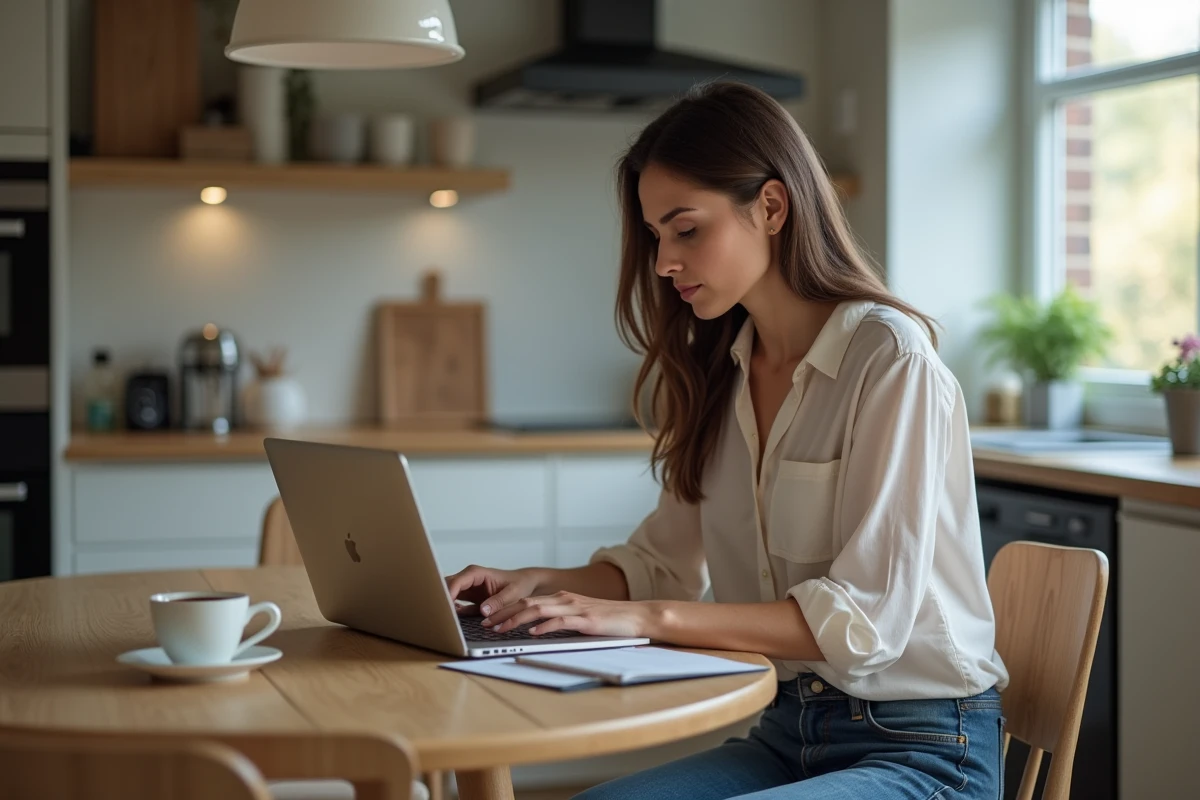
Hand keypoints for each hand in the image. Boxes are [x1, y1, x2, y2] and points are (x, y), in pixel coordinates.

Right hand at [444, 564, 541, 617]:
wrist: (525, 584)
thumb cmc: (519, 585)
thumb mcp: (513, 593)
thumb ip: (499, 601)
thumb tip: (483, 610)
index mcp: (477, 574)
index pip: (457, 582)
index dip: (448, 594)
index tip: (445, 608)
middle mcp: (468, 579)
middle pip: (447, 586)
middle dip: (441, 599)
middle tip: (439, 616)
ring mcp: (467, 588)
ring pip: (447, 595)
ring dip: (444, 606)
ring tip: (443, 621)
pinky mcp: (468, 598)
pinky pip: (453, 604)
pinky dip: (451, 611)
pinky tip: (452, 621)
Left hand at [483, 591, 654, 637]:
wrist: (637, 616)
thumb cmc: (610, 621)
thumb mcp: (580, 619)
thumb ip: (561, 621)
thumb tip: (538, 630)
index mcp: (563, 599)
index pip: (528, 601)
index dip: (506, 609)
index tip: (489, 618)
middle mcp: (566, 599)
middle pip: (527, 602)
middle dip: (503, 613)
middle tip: (485, 622)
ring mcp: (575, 608)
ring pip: (538, 609)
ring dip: (516, 619)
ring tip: (500, 628)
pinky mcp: (586, 619)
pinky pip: (560, 621)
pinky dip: (544, 626)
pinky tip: (533, 632)